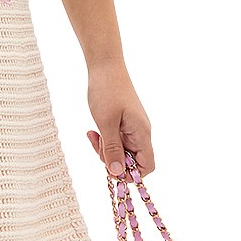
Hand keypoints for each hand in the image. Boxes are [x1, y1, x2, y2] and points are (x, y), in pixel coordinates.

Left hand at [85, 58, 153, 178]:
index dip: (131, 173)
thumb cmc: (107, 91)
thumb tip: (117, 173)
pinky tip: (93, 131)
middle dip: (113, 160)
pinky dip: (104, 140)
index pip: (147, 165)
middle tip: (98, 145)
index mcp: (142, 133)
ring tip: (93, 134)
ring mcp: (132, 128)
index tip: (111, 167)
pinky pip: (116, 140)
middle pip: (132, 161)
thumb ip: (112, 149)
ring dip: (106, 149)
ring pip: (122, 152)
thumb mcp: (106, 123)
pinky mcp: (123, 123)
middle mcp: (140, 133)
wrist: (105, 67)